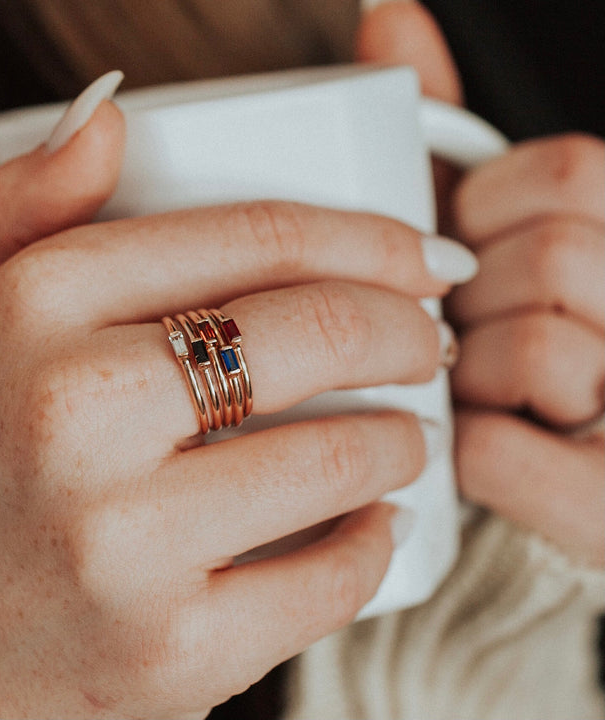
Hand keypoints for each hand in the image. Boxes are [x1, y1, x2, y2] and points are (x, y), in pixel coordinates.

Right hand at [0, 97, 461, 717]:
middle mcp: (71, 416)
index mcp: (29, 314)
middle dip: (402, 327)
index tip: (406, 254)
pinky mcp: (171, 647)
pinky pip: (329, 580)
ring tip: (398, 436)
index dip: (359, 236)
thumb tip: (109, 118)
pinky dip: (371, 546)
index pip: (246, 239)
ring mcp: (121, 539)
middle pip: (313, 333)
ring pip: (341, 457)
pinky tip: (364, 524)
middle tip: (421, 341)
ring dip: (401, 439)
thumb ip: (18, 207)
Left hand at [446, 134, 604, 565]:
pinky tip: (494, 450)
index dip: (492, 214)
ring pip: (527, 346)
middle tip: (480, 333)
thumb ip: (455, 141)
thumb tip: (387, 20)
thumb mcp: (490, 236)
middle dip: (483, 296)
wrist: (565, 490)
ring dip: (476, 374)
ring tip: (494, 396)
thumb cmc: (503, 344)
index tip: (475, 253)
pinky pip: (494, 453)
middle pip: (550, 257)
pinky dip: (470, 452)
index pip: (570, 173)